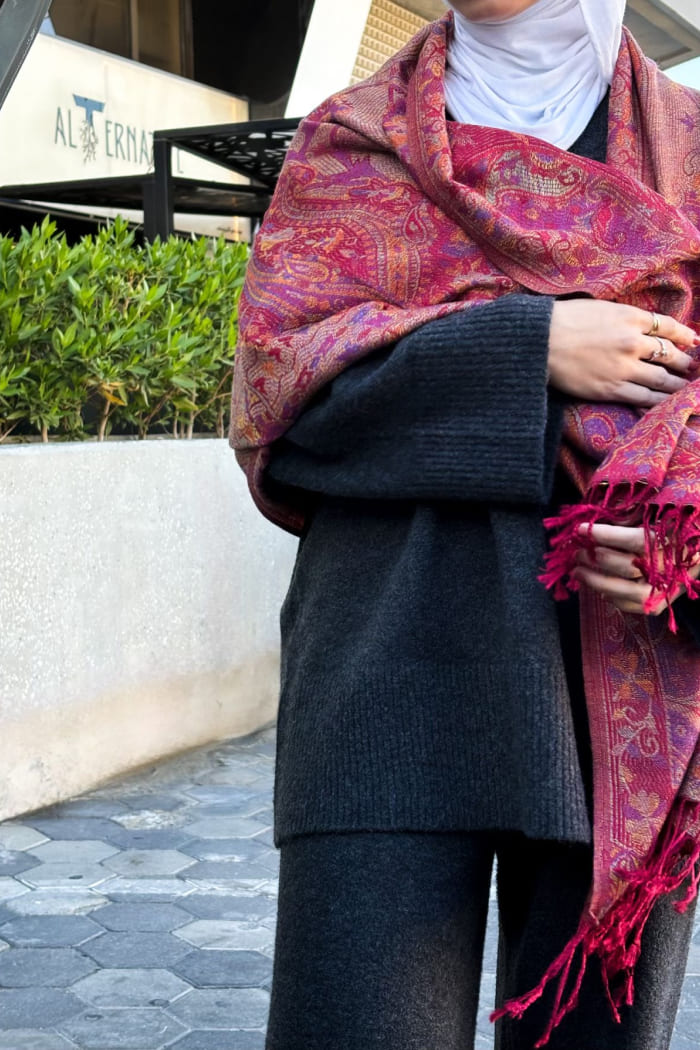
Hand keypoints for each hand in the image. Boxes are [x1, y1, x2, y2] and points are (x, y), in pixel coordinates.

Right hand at [547, 300, 697, 407]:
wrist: (539, 341)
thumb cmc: (563, 320)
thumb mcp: (600, 307)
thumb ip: (623, 316)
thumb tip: (639, 324)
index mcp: (631, 317)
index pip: (669, 327)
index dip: (685, 336)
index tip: (694, 342)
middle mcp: (633, 342)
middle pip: (670, 354)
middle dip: (685, 363)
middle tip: (691, 368)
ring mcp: (624, 367)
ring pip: (662, 379)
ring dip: (676, 385)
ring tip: (684, 388)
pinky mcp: (611, 389)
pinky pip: (643, 398)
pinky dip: (658, 401)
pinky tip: (666, 404)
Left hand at [571, 524, 699, 614]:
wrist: (696, 549)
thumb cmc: (675, 524)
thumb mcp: (658, 512)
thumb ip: (630, 515)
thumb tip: (593, 522)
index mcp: (677, 539)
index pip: (637, 540)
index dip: (606, 535)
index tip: (581, 528)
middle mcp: (674, 566)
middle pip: (628, 567)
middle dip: (595, 559)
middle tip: (577, 550)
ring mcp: (669, 588)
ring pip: (628, 592)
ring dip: (596, 582)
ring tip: (577, 571)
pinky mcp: (664, 602)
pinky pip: (633, 606)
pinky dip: (612, 598)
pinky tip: (598, 588)